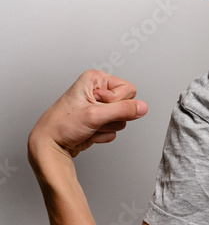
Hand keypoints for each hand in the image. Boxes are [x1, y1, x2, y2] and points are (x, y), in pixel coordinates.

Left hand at [27, 70, 147, 162]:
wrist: (50, 144)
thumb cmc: (62, 125)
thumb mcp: (95, 115)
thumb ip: (122, 110)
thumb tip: (143, 107)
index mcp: (96, 79)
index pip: (128, 89)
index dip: (117, 102)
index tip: (98, 107)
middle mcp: (98, 90)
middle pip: (126, 104)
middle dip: (112, 116)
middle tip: (94, 118)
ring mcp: (99, 106)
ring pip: (121, 119)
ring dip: (107, 127)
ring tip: (89, 126)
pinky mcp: (100, 120)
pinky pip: (114, 128)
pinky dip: (103, 134)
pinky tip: (89, 132)